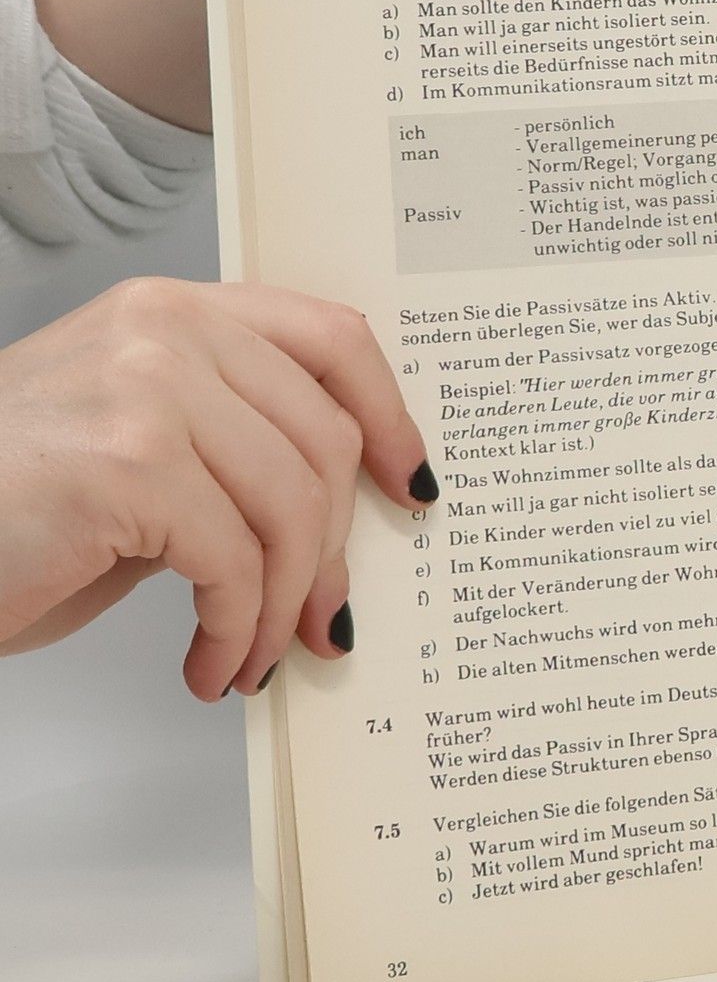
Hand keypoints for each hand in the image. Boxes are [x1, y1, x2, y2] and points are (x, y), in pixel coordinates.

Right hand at [0, 279, 432, 697]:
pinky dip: (236, 632)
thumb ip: (231, 447)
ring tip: (254, 657)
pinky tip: (209, 668)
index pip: (331, 337)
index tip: (410, 485)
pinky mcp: (127, 464)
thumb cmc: (2, 510)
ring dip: (282, 605)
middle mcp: (165, 331)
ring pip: (290, 507)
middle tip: (323, 621)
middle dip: (333, 549)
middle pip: (323, 439)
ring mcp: (146, 388)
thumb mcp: (136, 447)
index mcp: (174, 313)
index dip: (389, 415)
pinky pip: (234, 563)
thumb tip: (340, 517)